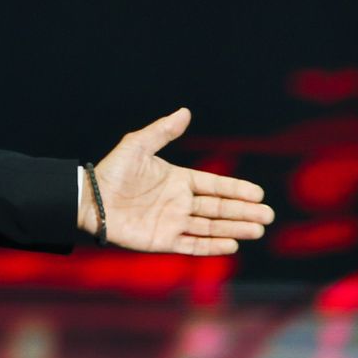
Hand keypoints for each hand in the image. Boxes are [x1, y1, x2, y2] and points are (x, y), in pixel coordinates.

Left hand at [79, 107, 273, 254]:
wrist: (90, 199)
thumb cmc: (112, 171)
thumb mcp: (137, 146)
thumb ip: (162, 131)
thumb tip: (185, 111)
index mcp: (179, 180)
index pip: (214, 185)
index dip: (236, 189)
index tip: (258, 193)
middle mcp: (180, 202)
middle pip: (218, 208)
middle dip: (243, 212)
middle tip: (267, 215)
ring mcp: (173, 222)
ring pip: (211, 227)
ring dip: (234, 228)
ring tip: (257, 229)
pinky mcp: (163, 241)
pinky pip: (192, 245)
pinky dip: (212, 246)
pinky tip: (232, 245)